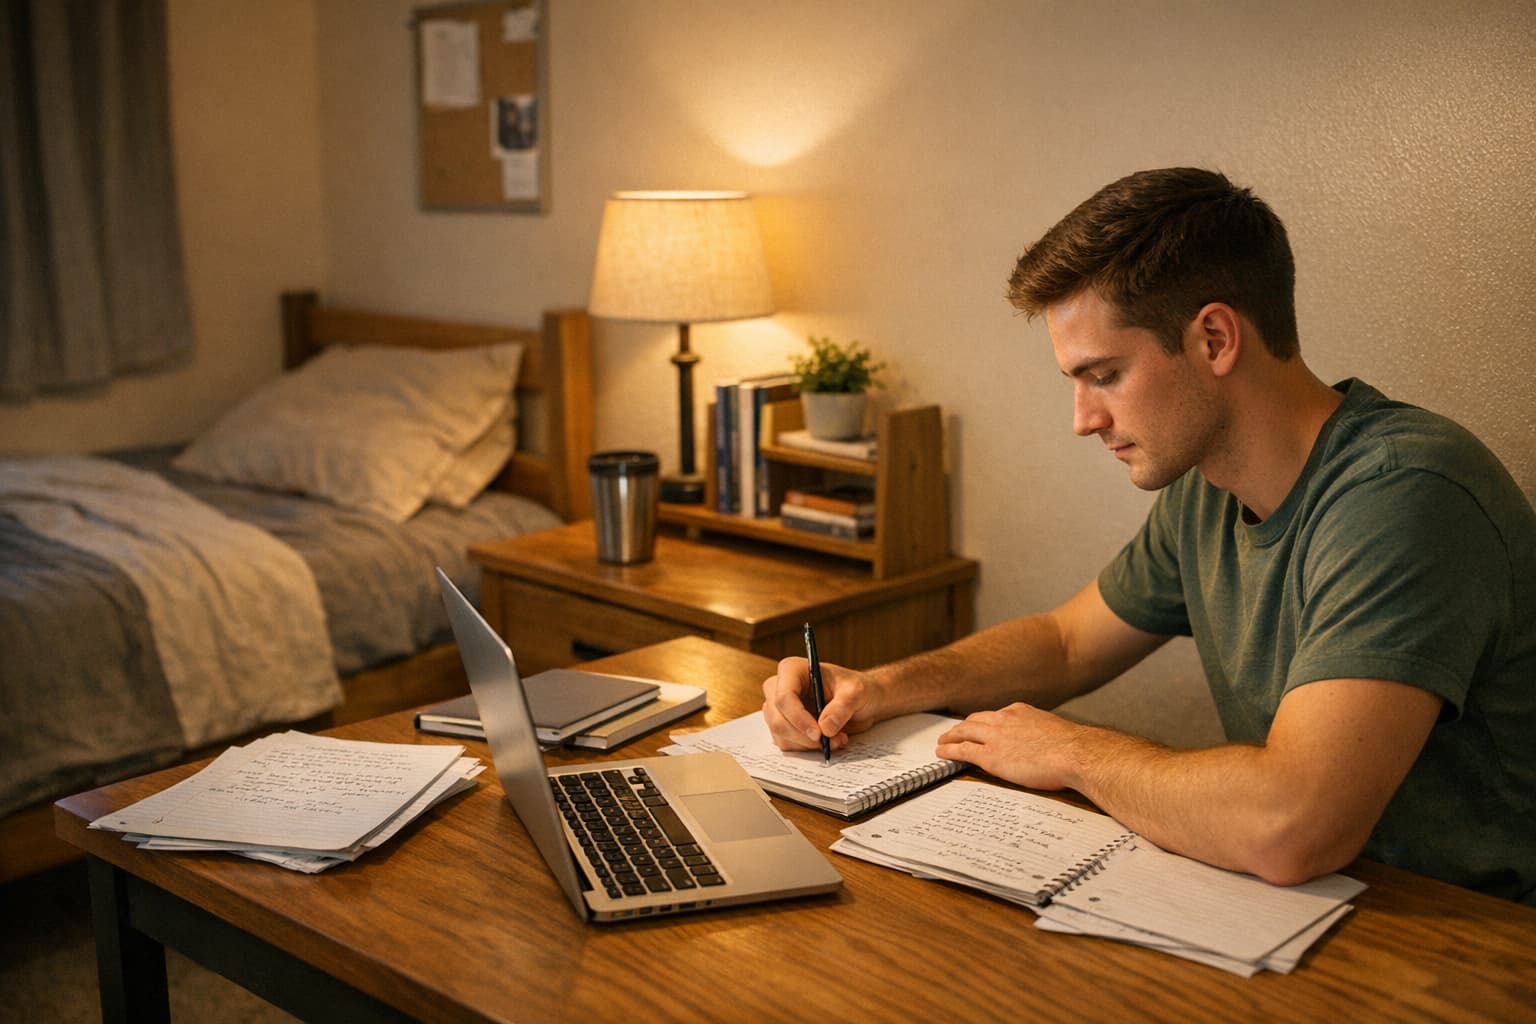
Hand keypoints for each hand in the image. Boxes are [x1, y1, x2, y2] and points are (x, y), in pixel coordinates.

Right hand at [761, 657, 879, 752]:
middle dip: (804, 736)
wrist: (860, 700)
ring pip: (781, 735)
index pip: (784, 697)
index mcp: (792, 670)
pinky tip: (827, 741)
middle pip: (778, 719)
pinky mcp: (783, 725)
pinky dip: (807, 748)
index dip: (798, 718)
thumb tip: (825, 727)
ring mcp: (778, 708)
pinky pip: (786, 743)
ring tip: (836, 739)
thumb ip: (842, 707)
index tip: (818, 733)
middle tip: (832, 741)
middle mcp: (779, 687)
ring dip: (808, 744)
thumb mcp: (856, 692)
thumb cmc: (855, 689)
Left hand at [935, 702, 1083, 790]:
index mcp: (1020, 711)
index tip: (979, 727)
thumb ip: (1041, 734)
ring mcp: (995, 736)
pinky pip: (962, 750)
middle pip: (975, 720)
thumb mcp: (1054, 731)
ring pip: (964, 731)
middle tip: (954, 732)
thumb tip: (1046, 745)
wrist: (1075, 753)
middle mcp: (1004, 719)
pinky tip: (942, 753)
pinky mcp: (991, 756)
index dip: (983, 722)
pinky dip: (949, 750)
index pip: (994, 715)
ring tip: (942, 742)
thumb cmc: (1073, 748)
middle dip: (962, 726)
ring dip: (950, 736)